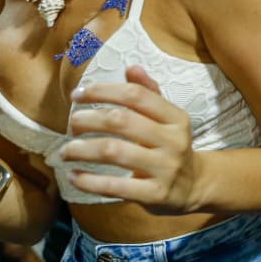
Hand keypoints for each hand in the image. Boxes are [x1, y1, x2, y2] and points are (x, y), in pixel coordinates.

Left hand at [61, 65, 197, 213]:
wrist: (194, 187)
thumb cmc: (171, 147)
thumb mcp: (168, 119)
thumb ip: (149, 93)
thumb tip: (130, 67)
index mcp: (176, 118)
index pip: (136, 95)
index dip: (103, 91)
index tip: (77, 95)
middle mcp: (173, 141)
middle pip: (121, 121)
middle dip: (88, 120)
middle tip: (71, 125)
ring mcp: (165, 168)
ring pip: (114, 151)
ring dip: (81, 150)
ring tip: (65, 152)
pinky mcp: (155, 194)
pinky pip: (115, 186)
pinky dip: (89, 181)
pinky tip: (74, 177)